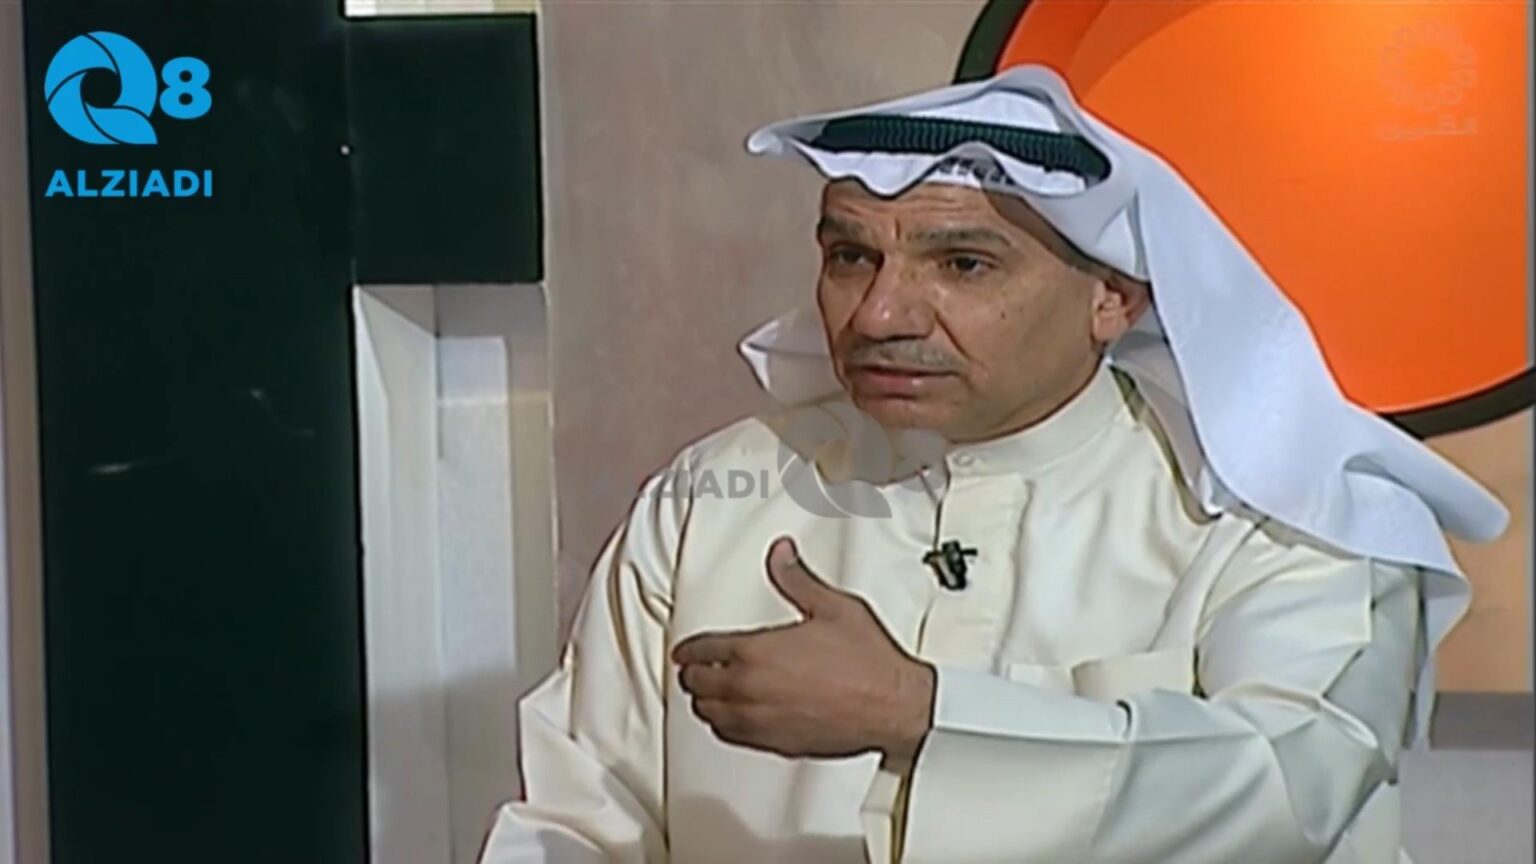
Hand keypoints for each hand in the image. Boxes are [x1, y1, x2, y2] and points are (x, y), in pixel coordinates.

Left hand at [672, 537, 934, 760]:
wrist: (893, 706)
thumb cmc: (867, 661)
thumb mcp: (832, 606)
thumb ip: (796, 579)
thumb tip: (780, 552)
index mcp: (756, 652)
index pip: (703, 651)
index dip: (688, 650)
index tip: (684, 650)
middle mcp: (750, 689)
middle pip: (699, 683)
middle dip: (694, 673)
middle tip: (694, 668)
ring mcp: (760, 720)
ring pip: (710, 713)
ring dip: (705, 700)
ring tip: (707, 692)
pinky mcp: (775, 744)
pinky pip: (730, 736)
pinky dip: (723, 725)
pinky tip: (730, 718)